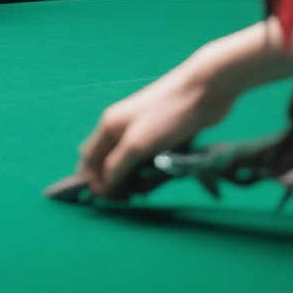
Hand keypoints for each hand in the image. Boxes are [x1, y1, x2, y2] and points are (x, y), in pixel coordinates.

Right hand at [74, 56, 237, 197]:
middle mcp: (120, 128)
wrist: (203, 91)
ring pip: (128, 162)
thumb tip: (101, 186)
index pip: (88, 160)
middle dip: (114, 182)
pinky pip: (147, 159)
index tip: (110, 200)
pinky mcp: (160, 134)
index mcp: (108, 127)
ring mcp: (141, 130)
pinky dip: (149, 171)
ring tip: (147, 189)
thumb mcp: (137, 144)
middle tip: (131, 198)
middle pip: (106, 162)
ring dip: (134, 178)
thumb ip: (116, 166)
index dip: (93, 182)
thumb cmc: (167, 115)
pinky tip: (160, 178)